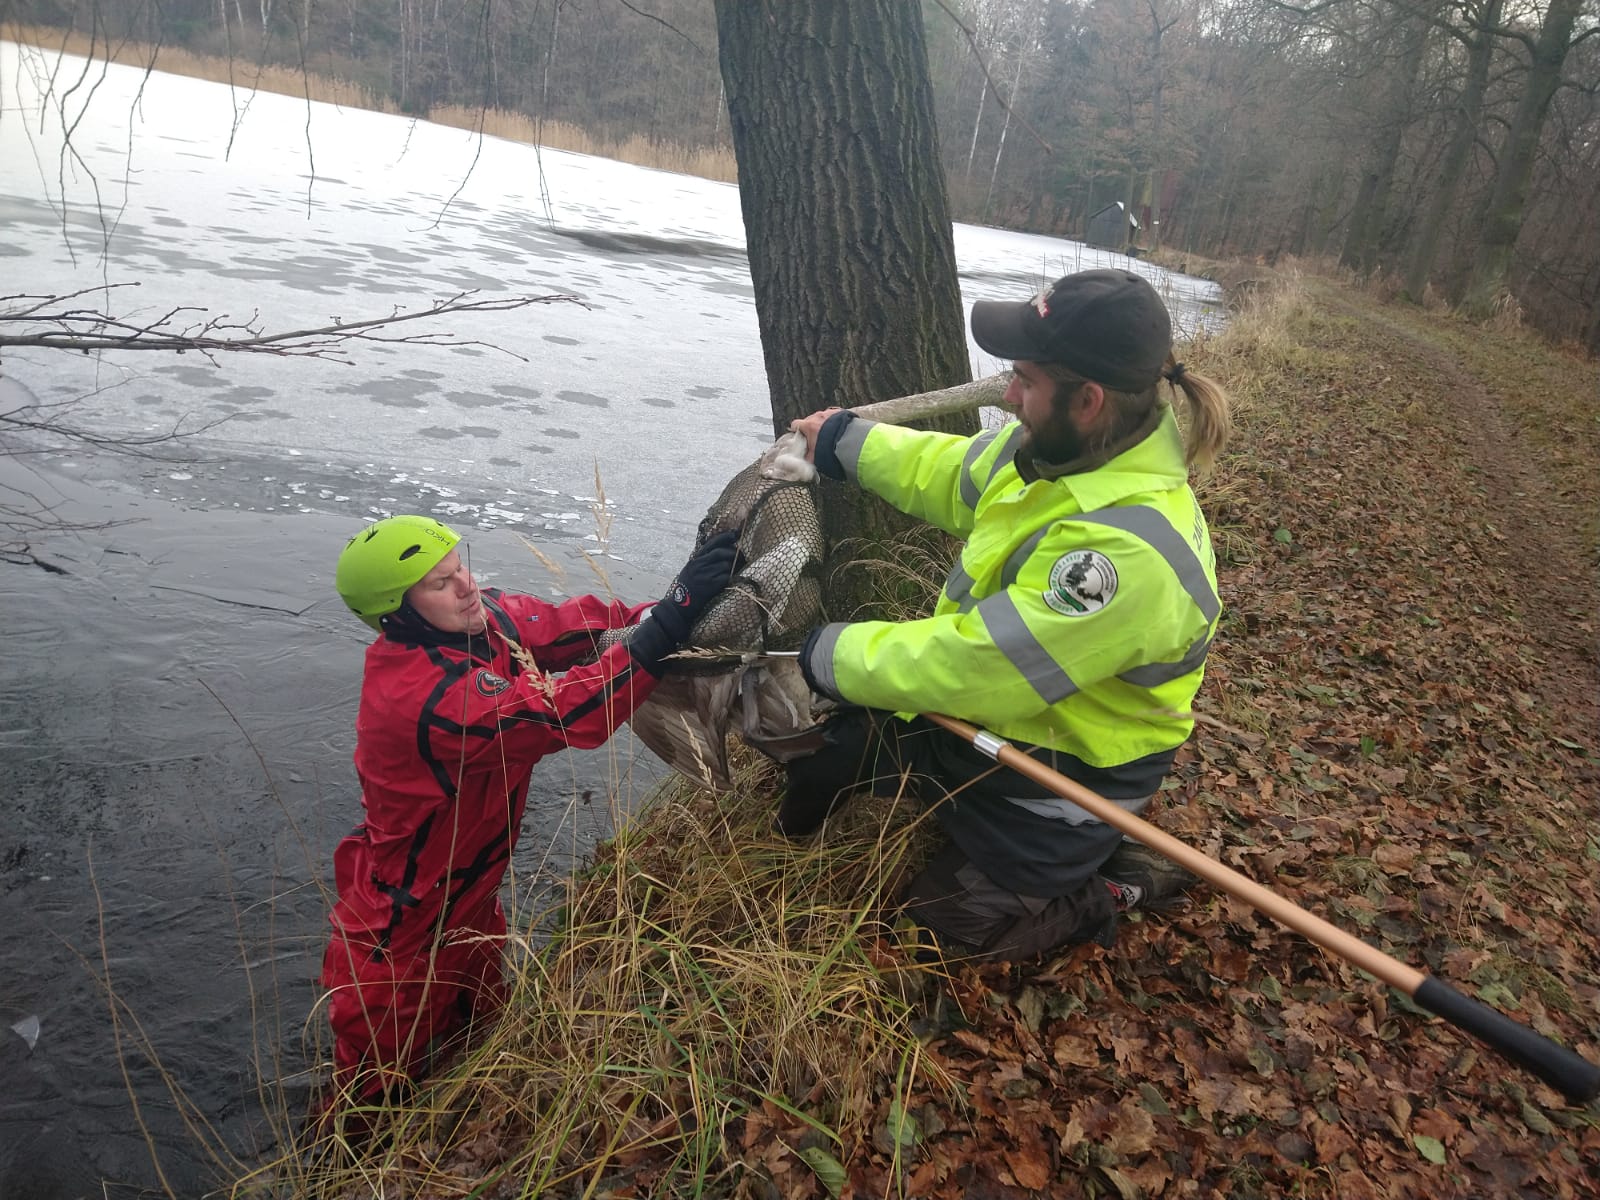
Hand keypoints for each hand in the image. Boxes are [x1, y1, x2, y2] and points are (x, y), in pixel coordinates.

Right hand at [650, 529, 741, 644]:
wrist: (680, 605)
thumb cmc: (688, 586)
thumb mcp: (691, 569)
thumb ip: (703, 559)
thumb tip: (723, 549)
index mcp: (696, 558)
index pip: (712, 543)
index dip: (726, 536)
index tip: (736, 533)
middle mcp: (699, 564)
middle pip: (721, 552)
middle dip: (734, 553)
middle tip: (742, 556)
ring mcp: (705, 574)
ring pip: (726, 565)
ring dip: (735, 567)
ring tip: (738, 569)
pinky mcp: (711, 585)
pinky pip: (727, 577)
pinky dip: (732, 577)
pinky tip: (732, 579)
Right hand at [789, 408, 842, 462]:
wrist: (850, 442)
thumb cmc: (831, 449)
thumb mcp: (815, 457)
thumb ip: (807, 457)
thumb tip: (804, 459)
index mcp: (808, 426)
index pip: (796, 424)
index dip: (797, 431)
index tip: (800, 437)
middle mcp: (817, 417)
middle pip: (809, 420)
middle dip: (811, 429)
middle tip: (817, 439)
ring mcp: (828, 413)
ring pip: (821, 418)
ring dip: (823, 424)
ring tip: (830, 434)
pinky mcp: (839, 412)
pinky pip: (833, 415)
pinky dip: (834, 421)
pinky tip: (838, 430)